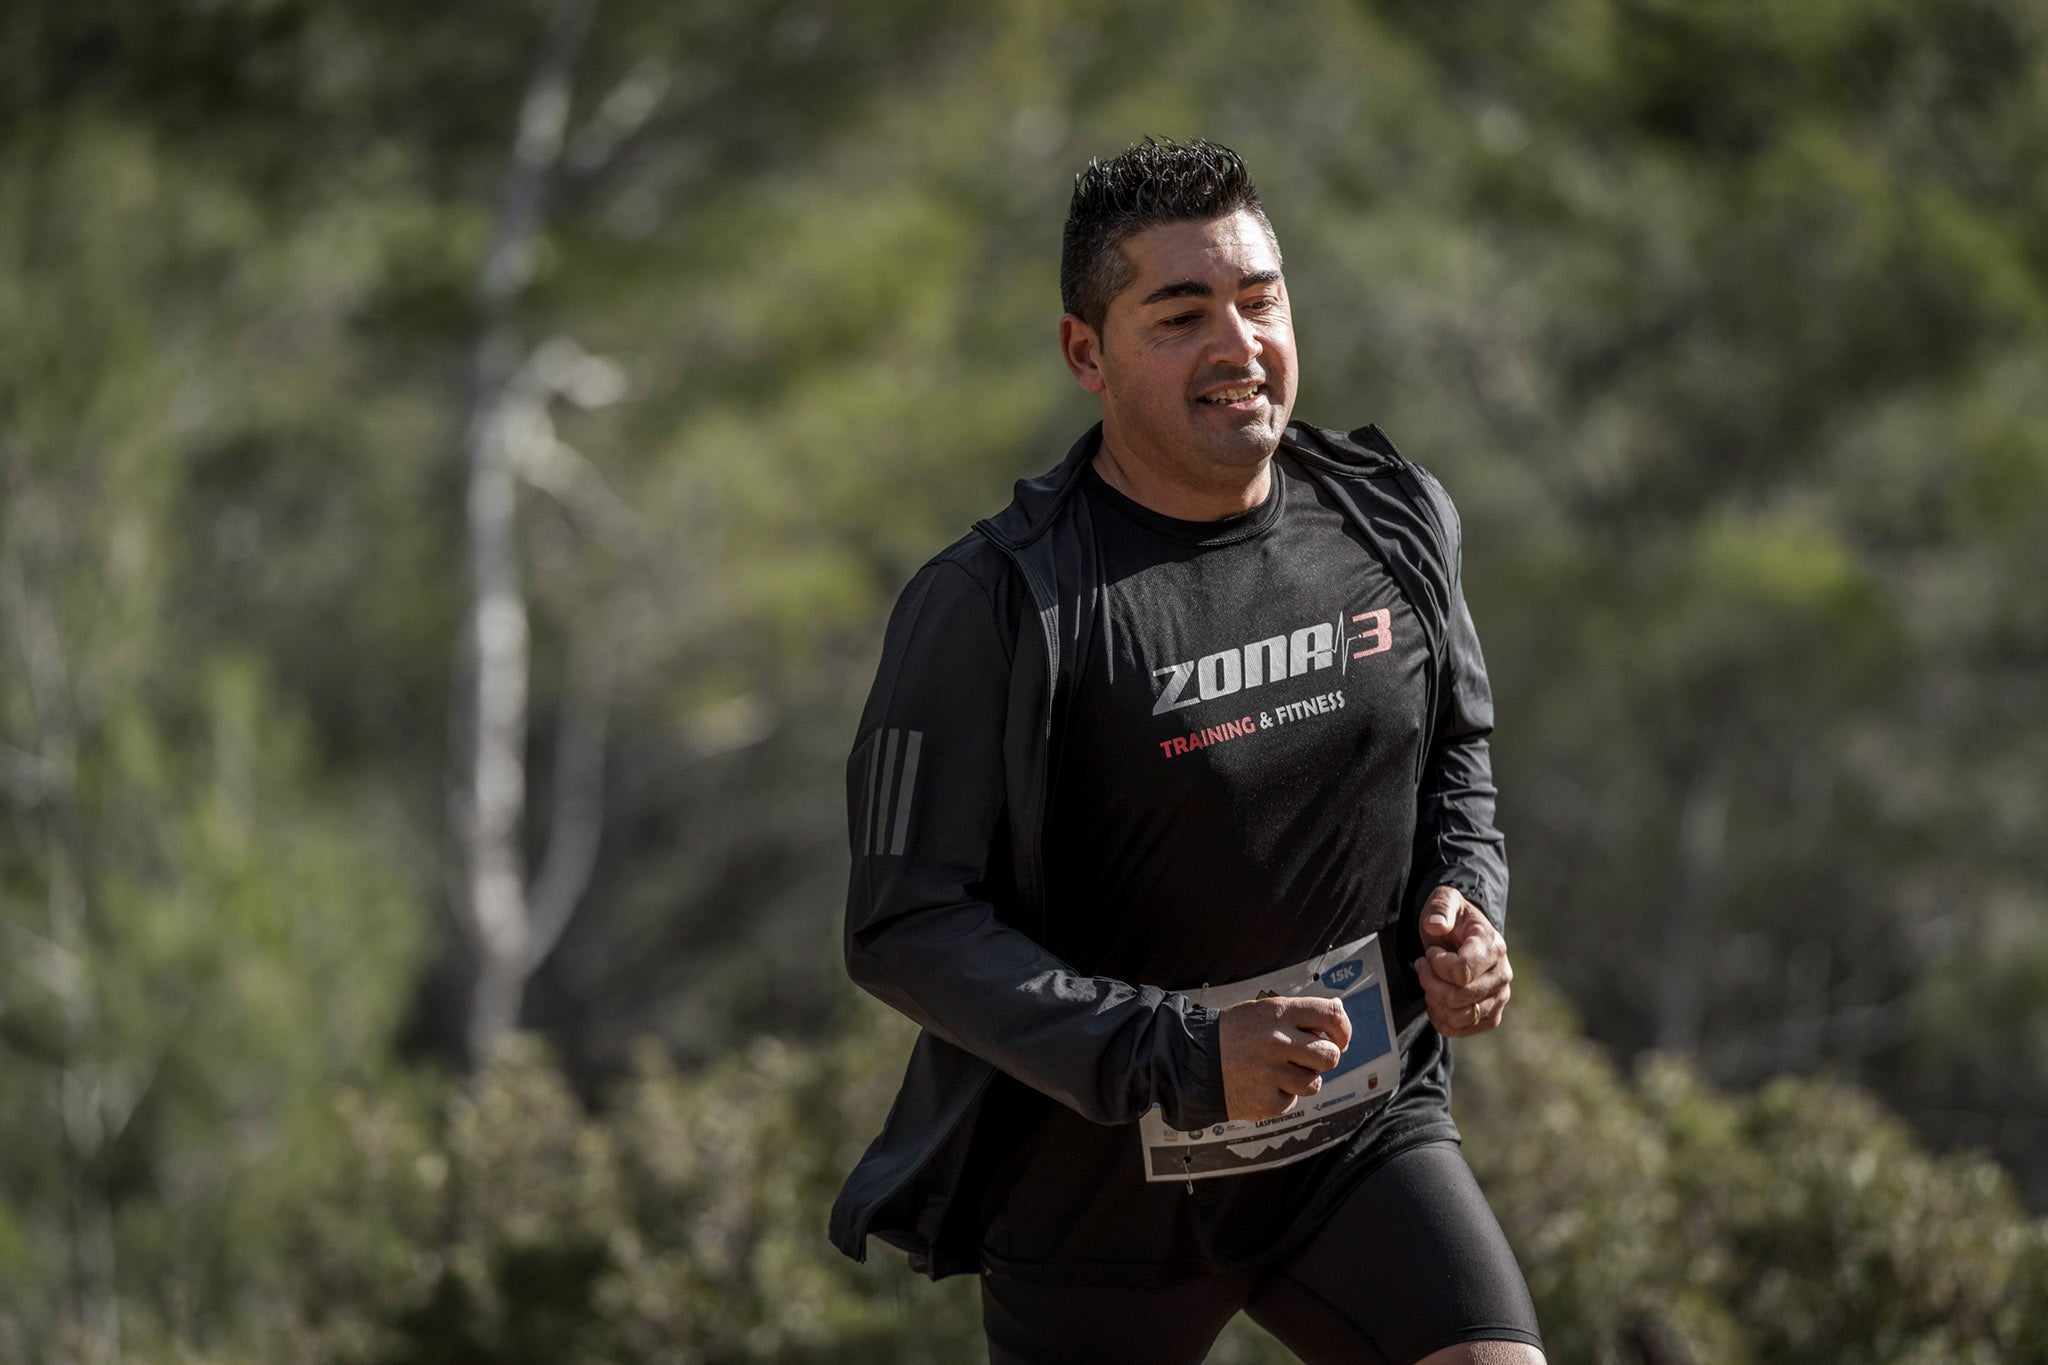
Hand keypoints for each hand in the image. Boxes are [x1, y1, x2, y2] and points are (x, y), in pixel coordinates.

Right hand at [1218, 994, 1351, 1121]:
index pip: (1331, 1015)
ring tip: (1279, 1072)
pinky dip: (1281, 1096)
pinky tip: (1263, 1084)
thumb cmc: (1234, 1034)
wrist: (1194, 1060)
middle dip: (1323, 1059)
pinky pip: (1292, 1102)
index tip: (1339, 1039)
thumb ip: (1301, 1013)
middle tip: (1307, 1059)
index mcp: (1279, 1013)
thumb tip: (1338, 1014)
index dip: (1343, 1030)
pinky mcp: (1266, 1101)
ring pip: (1314, 1083)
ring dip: (1301, 1080)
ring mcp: (1271, 1073)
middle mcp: (1277, 1041)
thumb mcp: (1264, 1010)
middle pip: (1330, 1056)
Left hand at [1413, 885, 1512, 1037]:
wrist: (1463, 936)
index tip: (1431, 952)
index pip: (1461, 973)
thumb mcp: (1444, 900)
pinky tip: (1436, 998)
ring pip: (1459, 1017)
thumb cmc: (1453, 919)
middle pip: (1458, 998)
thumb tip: (1436, 926)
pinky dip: (1440, 1018)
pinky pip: (1459, 1029)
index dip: (1436, 965)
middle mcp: (1502, 975)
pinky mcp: (1491, 1016)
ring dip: (1434, 1001)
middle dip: (1430, 983)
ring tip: (1430, 982)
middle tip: (1423, 967)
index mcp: (1494, 947)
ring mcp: (1499, 998)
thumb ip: (1440, 907)